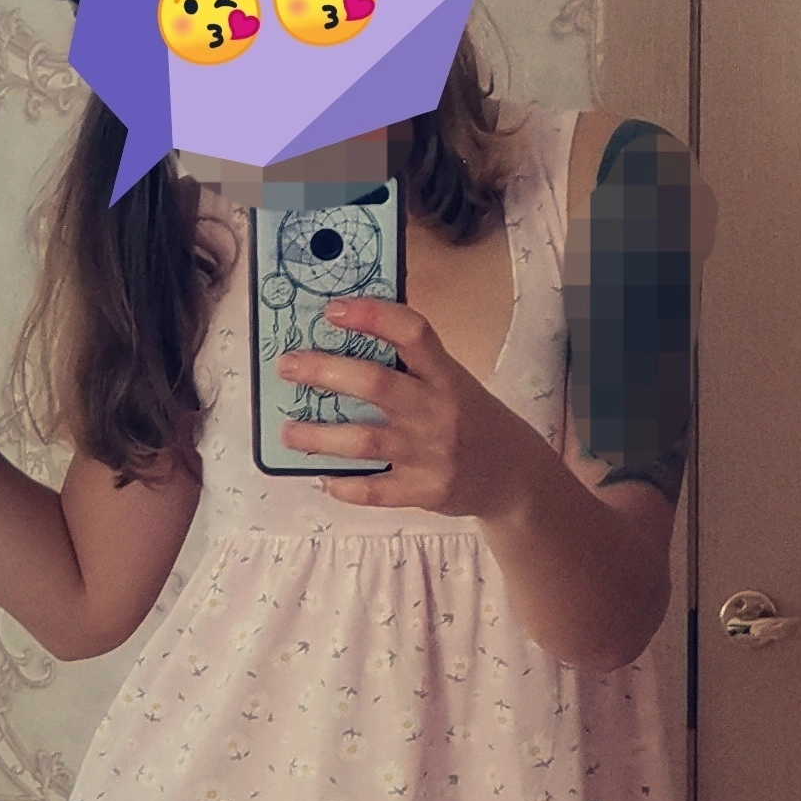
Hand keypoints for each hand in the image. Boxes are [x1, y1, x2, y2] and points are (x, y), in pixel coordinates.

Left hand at [277, 296, 525, 516]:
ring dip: (319, 435)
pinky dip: (344, 484)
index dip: (373, 317)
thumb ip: (413, 365)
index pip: (412, 333)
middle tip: (288, 365)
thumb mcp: (454, 381)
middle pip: (376, 384)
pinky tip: (323, 477)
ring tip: (287, 430)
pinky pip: (374, 490)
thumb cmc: (472, 418)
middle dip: (326, 371)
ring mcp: (429, 453)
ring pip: (365, 440)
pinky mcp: (423, 490)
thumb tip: (347, 339)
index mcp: (446, 375)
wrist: (513, 474)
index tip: (333, 310)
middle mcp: (437, 410)